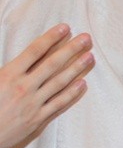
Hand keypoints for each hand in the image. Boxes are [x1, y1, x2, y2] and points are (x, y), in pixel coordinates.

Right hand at [0, 24, 93, 147]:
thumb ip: (8, 68)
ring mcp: (32, 103)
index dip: (51, 38)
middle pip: (52, 64)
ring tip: (90, 57)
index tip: (65, 28)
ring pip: (60, 82)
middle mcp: (23, 87)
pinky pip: (59, 103)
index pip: (34, 51)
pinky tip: (83, 83)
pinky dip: (72, 93)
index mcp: (8, 75)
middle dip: (71, 49)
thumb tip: (22, 57)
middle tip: (86, 39)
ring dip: (77, 68)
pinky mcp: (37, 118)